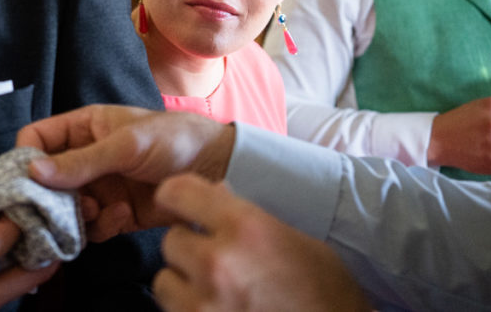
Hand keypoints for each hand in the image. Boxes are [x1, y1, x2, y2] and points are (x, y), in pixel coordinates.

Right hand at [16, 105, 234, 241]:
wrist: (218, 169)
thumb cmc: (175, 139)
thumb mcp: (126, 145)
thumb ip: (81, 160)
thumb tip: (33, 172)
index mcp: (84, 127)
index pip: (37, 138)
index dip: (24, 157)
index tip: (23, 181)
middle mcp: (86, 157)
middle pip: (45, 180)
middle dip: (48, 196)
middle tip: (58, 208)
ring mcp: (100, 187)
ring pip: (64, 208)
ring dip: (74, 215)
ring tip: (97, 210)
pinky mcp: (115, 214)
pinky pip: (90, 228)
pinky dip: (99, 228)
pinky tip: (120, 217)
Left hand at [152, 174, 370, 311]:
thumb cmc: (325, 291)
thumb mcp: (293, 238)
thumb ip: (246, 215)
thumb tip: (213, 191)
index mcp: (245, 227)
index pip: (178, 192)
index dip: (175, 196)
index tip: (176, 203)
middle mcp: (219, 263)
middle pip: (171, 241)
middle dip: (189, 248)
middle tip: (213, 259)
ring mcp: (204, 304)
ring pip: (164, 281)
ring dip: (182, 284)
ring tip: (212, 290)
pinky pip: (172, 311)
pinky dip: (188, 310)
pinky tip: (216, 309)